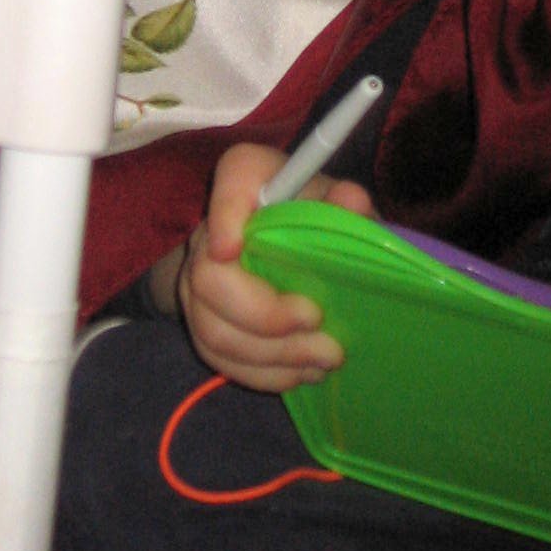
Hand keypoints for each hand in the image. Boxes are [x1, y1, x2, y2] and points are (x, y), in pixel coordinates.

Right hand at [149, 143, 375, 392]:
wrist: (277, 247)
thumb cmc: (313, 215)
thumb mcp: (335, 202)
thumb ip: (346, 201)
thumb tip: (353, 202)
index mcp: (247, 180)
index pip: (230, 177)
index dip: (225, 214)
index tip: (232, 248)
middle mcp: (210, 232)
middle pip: (209, 278)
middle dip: (266, 313)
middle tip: (317, 321)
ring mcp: (197, 284)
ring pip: (214, 330)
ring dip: (273, 354)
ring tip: (325, 357)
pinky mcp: (202, 325)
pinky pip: (220, 359)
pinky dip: (265, 373)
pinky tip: (303, 372)